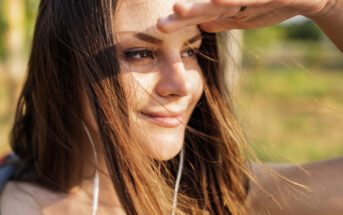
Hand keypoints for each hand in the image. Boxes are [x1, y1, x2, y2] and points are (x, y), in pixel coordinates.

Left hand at [157, 0, 331, 32]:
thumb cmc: (273, 5)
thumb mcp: (245, 18)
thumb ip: (222, 20)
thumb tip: (201, 27)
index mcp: (227, 9)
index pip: (199, 16)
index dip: (179, 22)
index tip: (159, 28)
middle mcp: (233, 1)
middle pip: (205, 8)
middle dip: (183, 15)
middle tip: (159, 25)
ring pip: (222, 2)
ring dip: (200, 6)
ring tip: (178, 9)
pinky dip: (232, 1)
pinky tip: (216, 1)